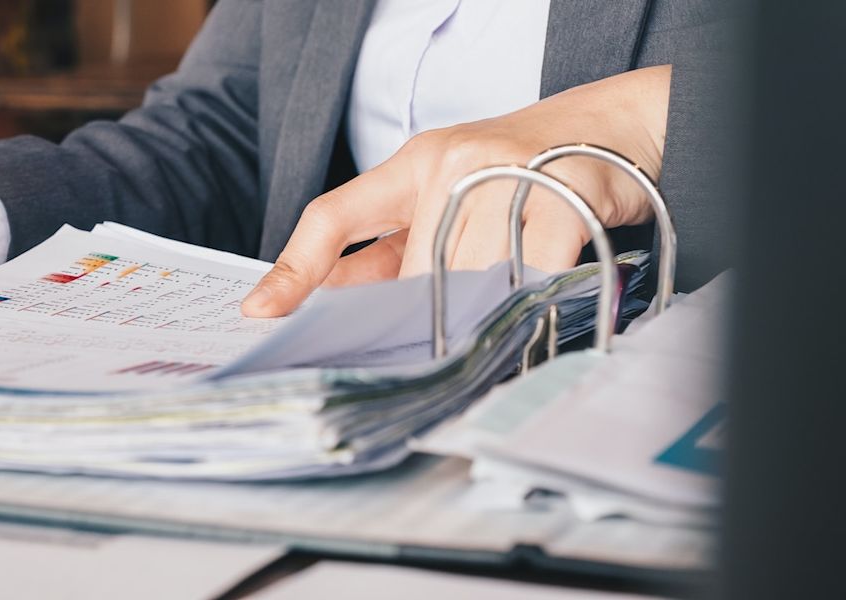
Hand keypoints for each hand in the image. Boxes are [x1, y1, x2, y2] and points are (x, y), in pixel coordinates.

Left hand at [241, 65, 672, 316]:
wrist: (613, 132)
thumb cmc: (516, 176)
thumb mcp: (443, 198)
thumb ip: (390, 248)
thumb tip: (325, 307)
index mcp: (414, 164)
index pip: (334, 216)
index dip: (293, 268)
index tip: (261, 313)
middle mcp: (453, 163)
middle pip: (410, 274)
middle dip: (419, 320)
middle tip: (422, 354)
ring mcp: (507, 175)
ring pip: (466, 282)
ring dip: (476, 316)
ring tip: (490, 327)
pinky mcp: (560, 196)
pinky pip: (526, 277)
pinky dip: (525, 303)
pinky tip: (530, 309)